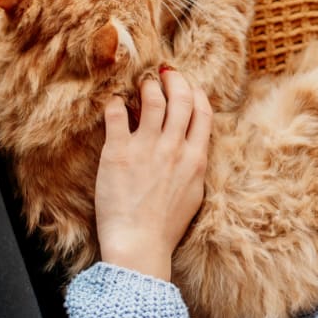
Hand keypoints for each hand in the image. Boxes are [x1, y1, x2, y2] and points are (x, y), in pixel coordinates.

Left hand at [94, 69, 211, 279]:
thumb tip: (193, 147)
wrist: (140, 244)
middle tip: (165, 73)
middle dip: (174, 79)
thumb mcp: (193, 193)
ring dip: (147, 85)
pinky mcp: (118, 152)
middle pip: (180, 98)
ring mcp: (146, 148)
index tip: (189, 86)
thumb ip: (194, 165)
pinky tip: (114, 102)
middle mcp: (174, 147)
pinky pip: (117, 114)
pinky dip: (116, 102)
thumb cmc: (166, 226)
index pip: (202, 112)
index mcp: (195, 158)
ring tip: (142, 84)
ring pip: (152, 98)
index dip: (196, 93)